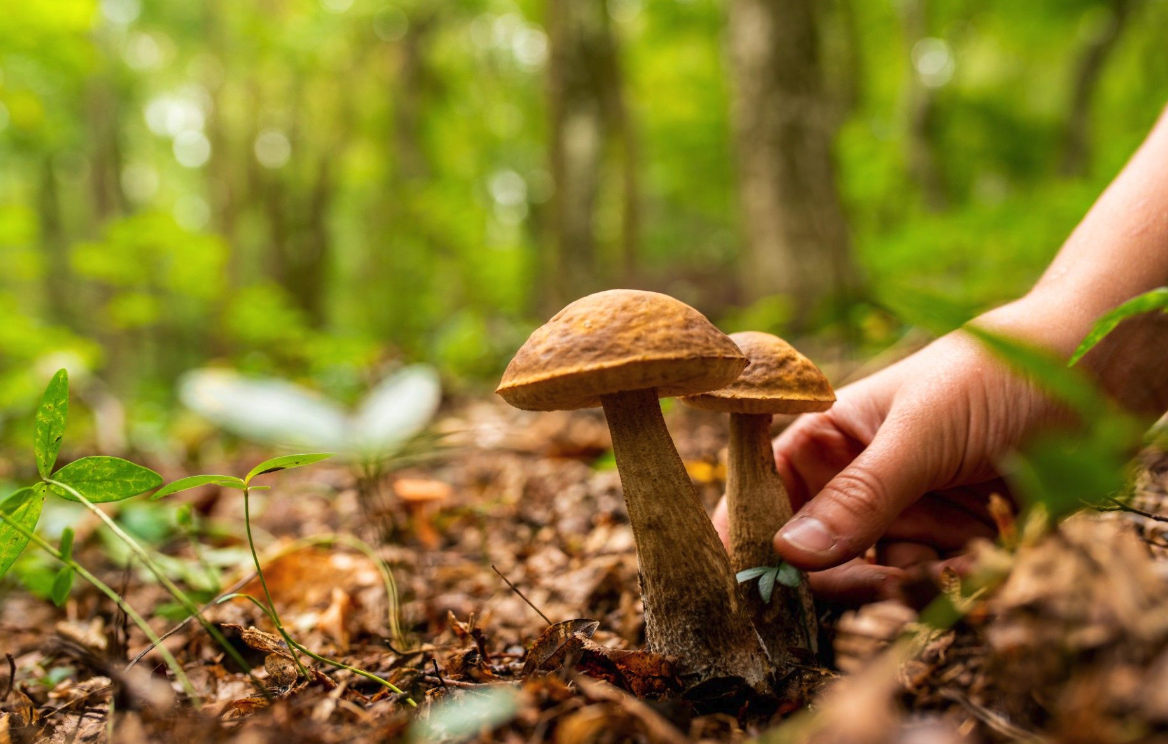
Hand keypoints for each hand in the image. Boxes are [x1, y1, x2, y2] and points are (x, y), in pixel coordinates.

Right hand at [714, 298, 1067, 604]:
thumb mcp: (920, 431)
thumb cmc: (993, 378)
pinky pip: (925, 585)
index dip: (749, 539)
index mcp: (825, 440)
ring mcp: (899, 516)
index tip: (754, 587)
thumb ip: (860, 495)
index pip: (761, 494)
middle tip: (884, 579)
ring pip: (868, 577)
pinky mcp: (946, 544)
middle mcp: (852, 483)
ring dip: (904, 581)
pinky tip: (981, 555)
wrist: (1092, 376)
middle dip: (840, 575)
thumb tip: (785, 554)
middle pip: (810, 555)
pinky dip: (949, 582)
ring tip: (956, 556)